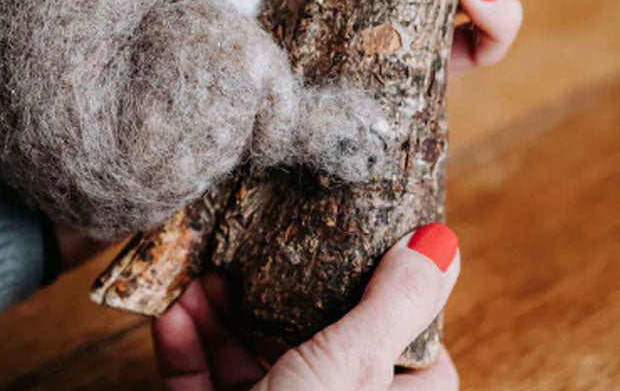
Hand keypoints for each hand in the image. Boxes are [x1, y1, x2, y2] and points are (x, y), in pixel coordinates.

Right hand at [153, 224, 460, 390]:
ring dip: (221, 311)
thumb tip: (444, 242)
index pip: (406, 344)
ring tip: (204, 273)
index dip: (380, 291)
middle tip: (257, 246)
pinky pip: (207, 385)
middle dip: (276, 291)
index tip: (350, 242)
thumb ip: (394, 303)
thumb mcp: (352, 365)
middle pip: (316, 340)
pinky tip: (174, 312)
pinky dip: (188, 347)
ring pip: (253, 360)